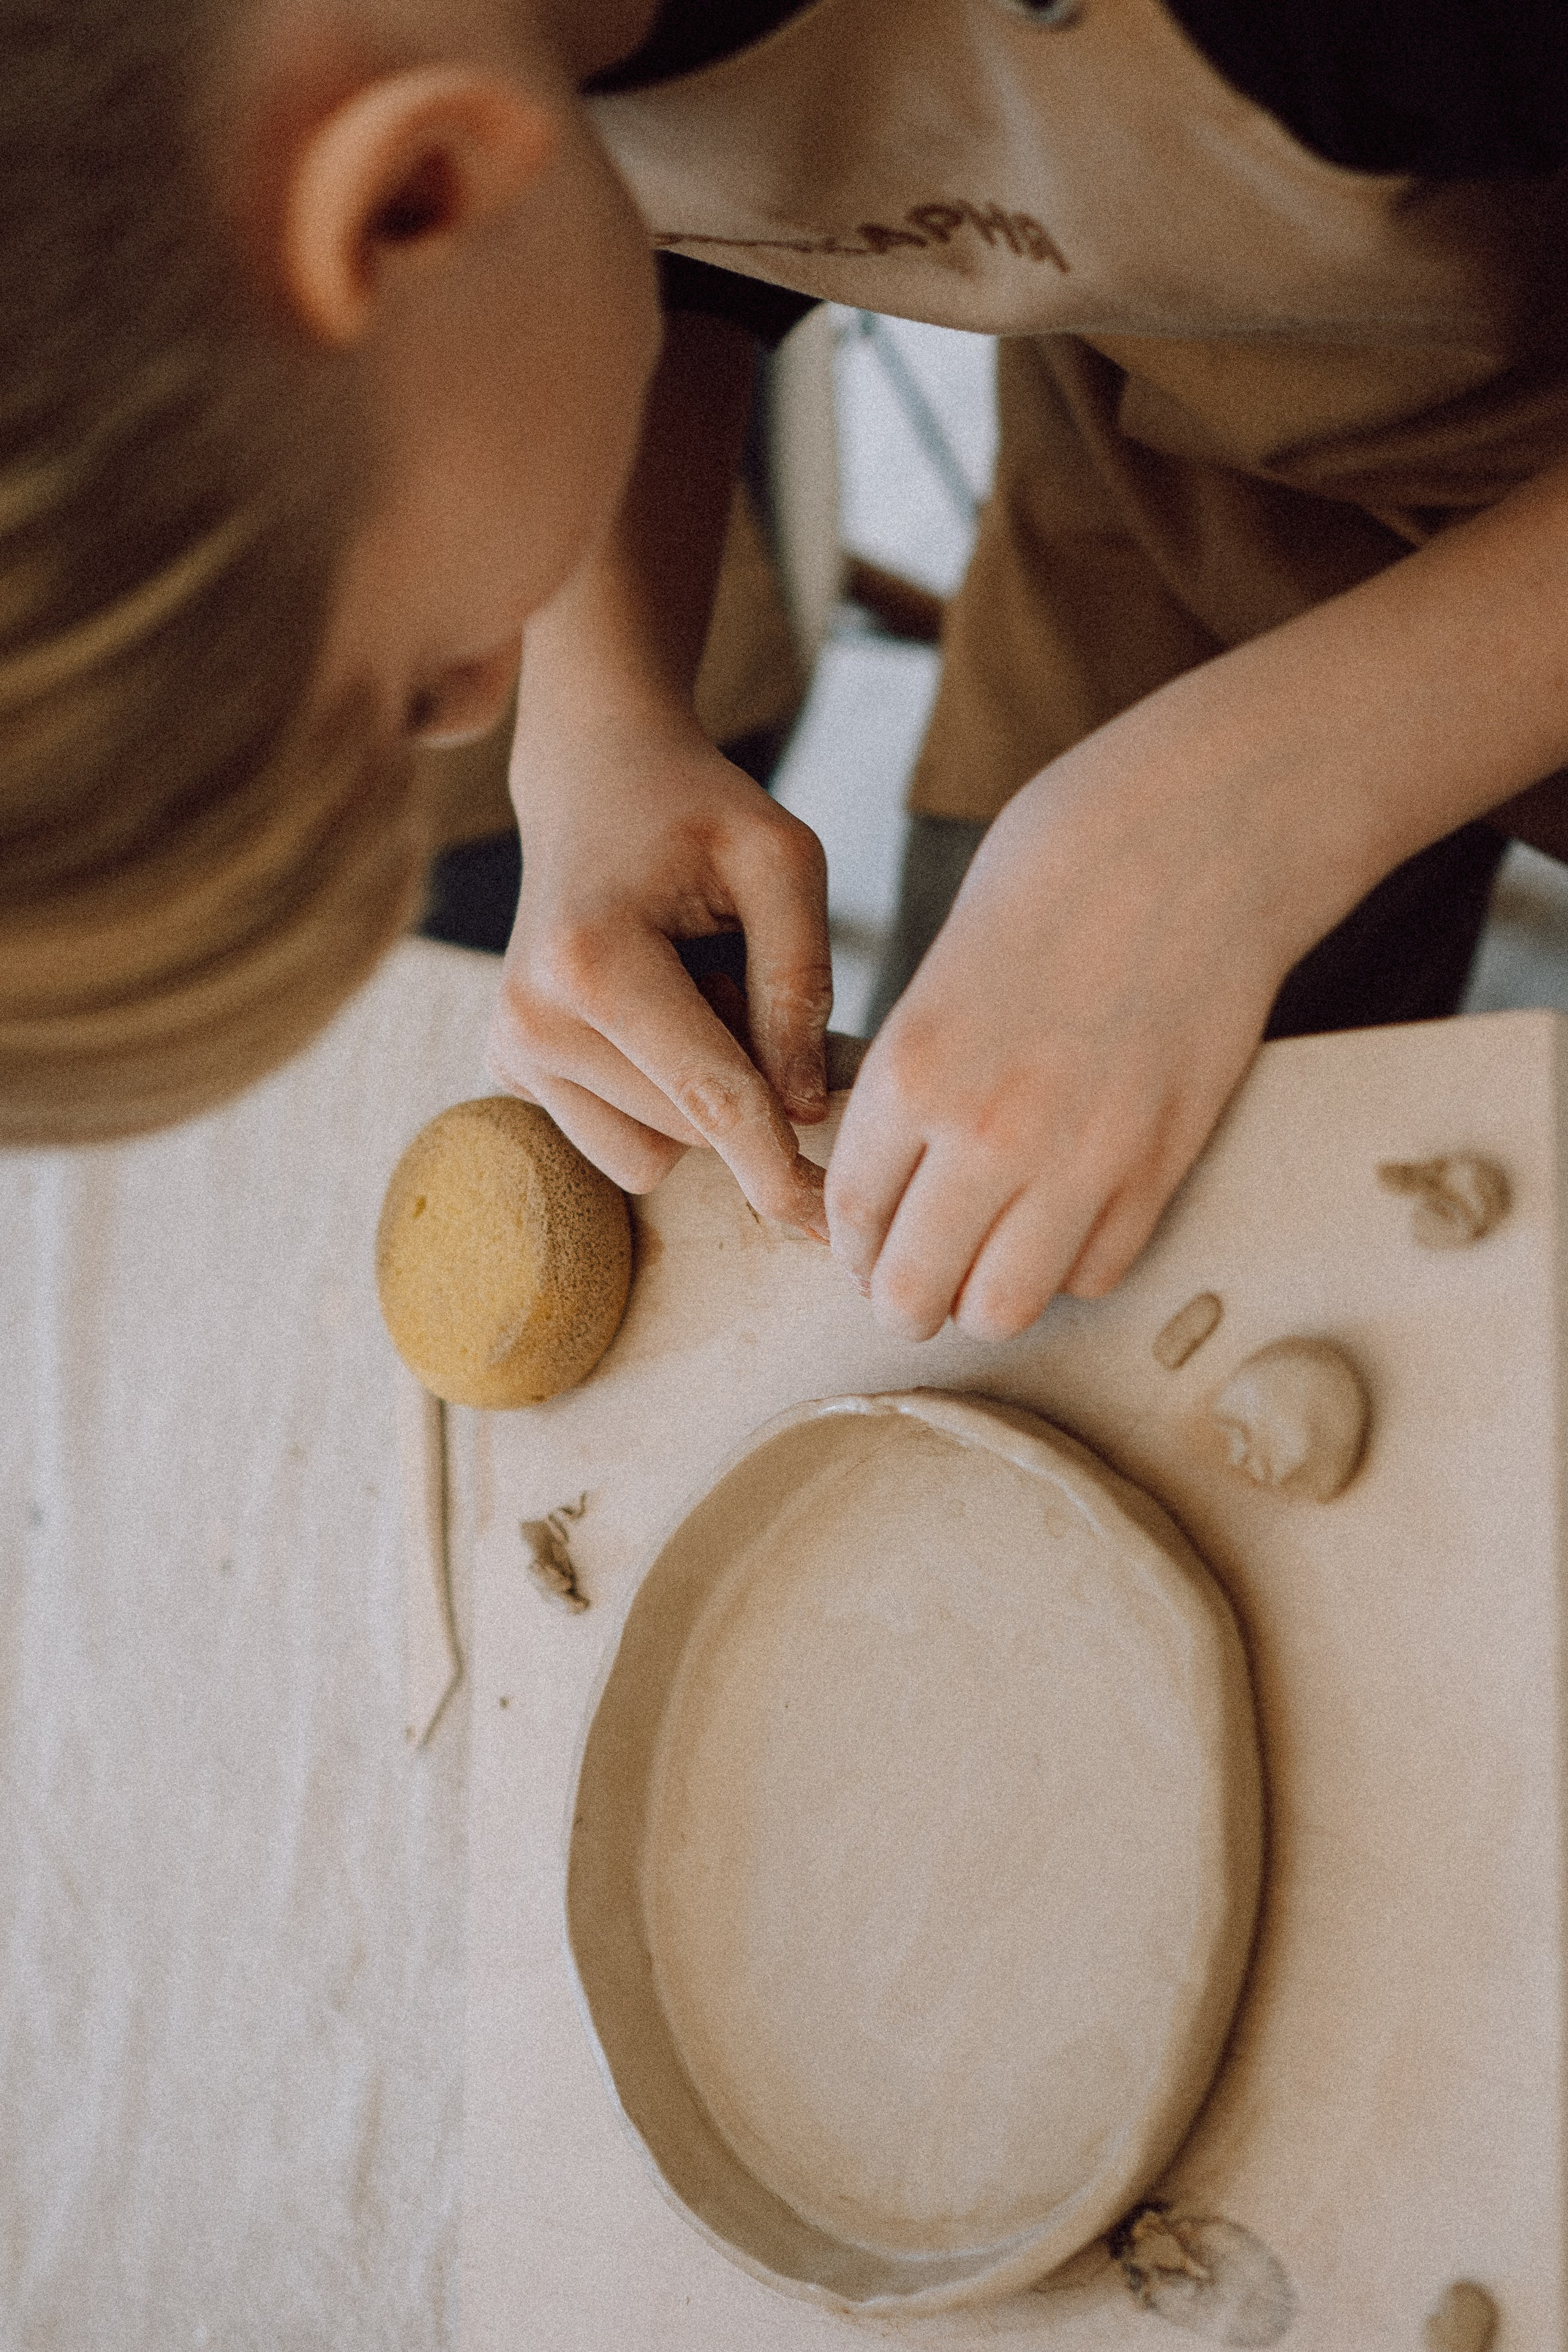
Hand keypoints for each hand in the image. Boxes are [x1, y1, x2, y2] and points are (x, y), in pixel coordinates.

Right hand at [486, 719, 833, 1233]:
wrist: (593, 776)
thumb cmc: (698, 811)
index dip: (783, 1170)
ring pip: (654, 1153)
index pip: (712, 1100)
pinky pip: (619, 1141)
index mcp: (593, 961)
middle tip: (740, 978)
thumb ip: (802, 985)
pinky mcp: (510, 1068)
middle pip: (691, 1132)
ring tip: (690, 990)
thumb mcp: (782, 860)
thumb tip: (805, 1113)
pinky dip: (658, 1099)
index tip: (836, 1237)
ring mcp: (511, 1049)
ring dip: (699, 1097)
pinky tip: (653, 1014)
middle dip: (746, 1087)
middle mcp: (532, 1018)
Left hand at [826, 745, 1300, 1339]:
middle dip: (902, 1298)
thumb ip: (909, 1077)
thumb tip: (887, 1164)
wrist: (1202, 835)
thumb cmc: (1062, 874)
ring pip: (1003, 1307)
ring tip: (985, 1264)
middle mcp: (988, 1132)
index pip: (851, 1214)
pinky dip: (1072, 1266)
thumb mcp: (941, 970)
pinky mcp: (1162, 1166)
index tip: (861, 1245)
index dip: (850, 1245)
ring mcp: (1083, 1159)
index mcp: (913, 1070)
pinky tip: (1065, 1220)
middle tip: (910, 1283)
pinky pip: (1096, 1273)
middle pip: (914, 1289)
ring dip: (983, 1298)